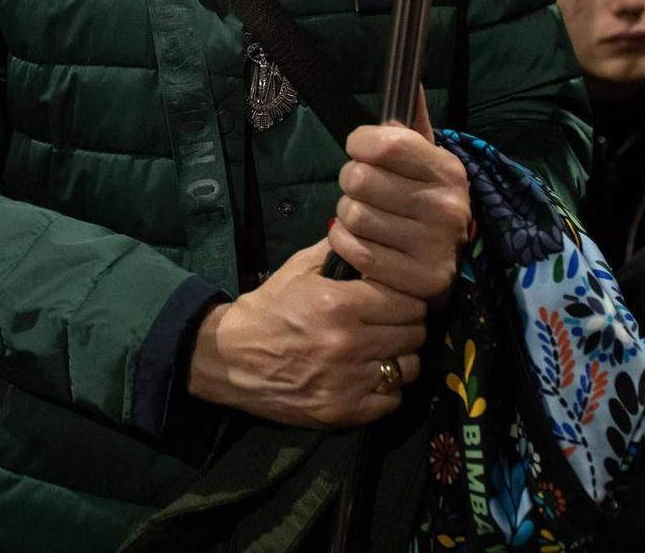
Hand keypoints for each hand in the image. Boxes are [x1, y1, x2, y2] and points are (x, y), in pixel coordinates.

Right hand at [186, 237, 427, 427]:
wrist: (230, 358)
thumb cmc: (267, 309)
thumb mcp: (296, 269)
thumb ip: (336, 250)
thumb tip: (368, 233)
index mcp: (339, 303)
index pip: (407, 300)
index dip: (405, 297)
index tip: (395, 298)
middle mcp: (348, 343)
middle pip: (414, 333)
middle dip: (405, 324)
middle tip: (389, 323)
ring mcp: (348, 381)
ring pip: (409, 367)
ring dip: (400, 357)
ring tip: (383, 350)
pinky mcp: (344, 411)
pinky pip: (393, 399)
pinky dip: (387, 389)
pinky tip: (370, 376)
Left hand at [327, 91, 471, 302]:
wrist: (443, 263)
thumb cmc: (424, 201)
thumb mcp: (426, 161)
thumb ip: (412, 125)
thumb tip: (411, 82)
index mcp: (447, 169)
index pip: (382, 142)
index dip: (359, 143)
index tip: (362, 152)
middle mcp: (446, 207)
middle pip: (357, 177)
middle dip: (351, 183)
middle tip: (365, 192)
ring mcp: (433, 247)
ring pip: (351, 214)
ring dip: (347, 216)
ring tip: (367, 219)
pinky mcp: (416, 280)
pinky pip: (352, 248)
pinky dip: (344, 243)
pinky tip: (362, 242)